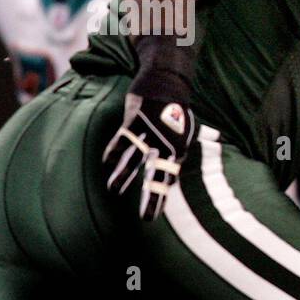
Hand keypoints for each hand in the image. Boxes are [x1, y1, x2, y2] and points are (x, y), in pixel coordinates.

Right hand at [103, 92, 195, 219]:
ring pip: (134, 157)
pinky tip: (105, 162)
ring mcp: (151, 130)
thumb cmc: (176, 109)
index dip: (160, 197)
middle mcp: (166, 142)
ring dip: (123, 175)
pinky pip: (123, 137)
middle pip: (157, 173)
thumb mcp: (186, 130)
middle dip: (151, 196)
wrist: (167, 81)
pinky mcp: (137, 118)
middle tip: (145, 218)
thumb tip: (194, 159)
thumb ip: (184, 149)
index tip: (151, 216)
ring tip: (113, 191)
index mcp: (178, 149)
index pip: (169, 178)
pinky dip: (114, 149)